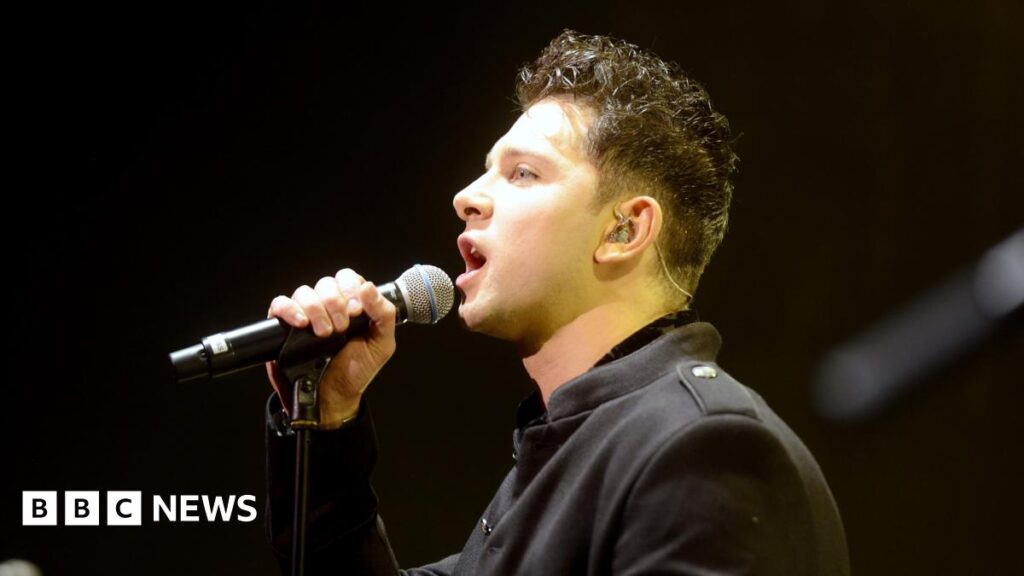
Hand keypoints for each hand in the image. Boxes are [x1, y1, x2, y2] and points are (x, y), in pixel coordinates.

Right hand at [265, 268, 396, 428]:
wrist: (333, 398)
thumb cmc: (357, 370)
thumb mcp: (381, 344)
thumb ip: (384, 314)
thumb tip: (368, 287)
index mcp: (350, 304)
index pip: (347, 278)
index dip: (351, 289)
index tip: (357, 311)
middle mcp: (327, 306)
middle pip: (326, 283)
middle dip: (335, 303)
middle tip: (342, 327)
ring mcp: (305, 315)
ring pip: (304, 292)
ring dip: (316, 309)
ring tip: (325, 334)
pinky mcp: (284, 327)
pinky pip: (280, 305)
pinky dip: (290, 310)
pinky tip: (302, 324)